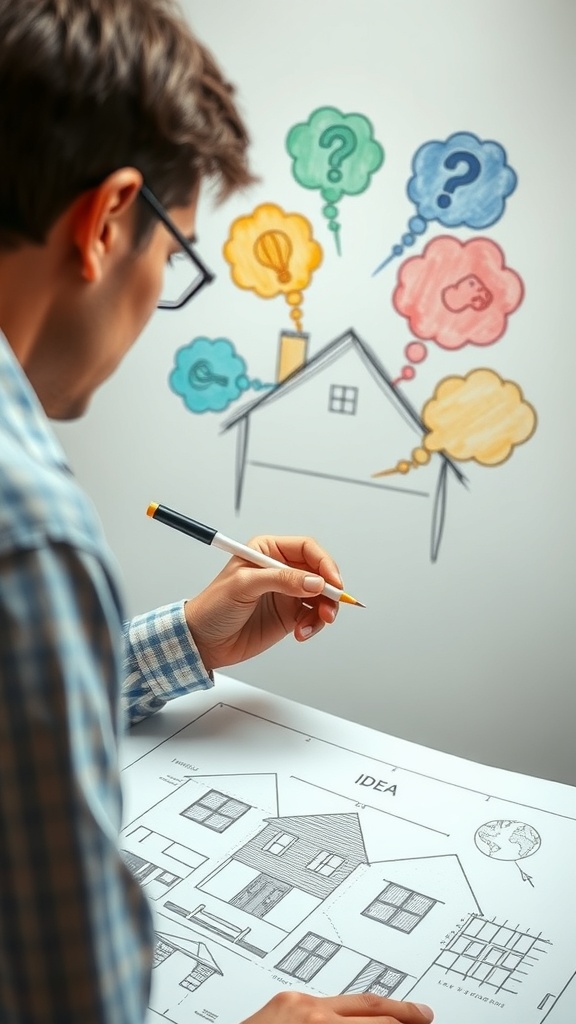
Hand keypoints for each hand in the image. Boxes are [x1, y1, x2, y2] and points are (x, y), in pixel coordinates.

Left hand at [184, 534, 342, 671]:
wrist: (202, 640)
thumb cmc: (213, 606)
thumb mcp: (244, 585)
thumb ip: (281, 580)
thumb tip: (314, 582)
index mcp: (268, 551)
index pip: (307, 549)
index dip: (324, 563)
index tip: (332, 582)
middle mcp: (281, 570)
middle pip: (320, 572)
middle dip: (329, 590)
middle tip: (330, 607)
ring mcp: (286, 593)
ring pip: (321, 596)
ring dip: (324, 611)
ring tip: (312, 625)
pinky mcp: (289, 615)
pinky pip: (313, 616)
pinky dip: (314, 625)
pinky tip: (301, 633)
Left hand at [240, 992, 433, 1023]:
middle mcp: (307, 1009)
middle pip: (368, 1004)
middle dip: (400, 1010)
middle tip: (422, 1015)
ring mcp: (293, 1000)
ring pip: (345, 1000)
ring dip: (371, 1009)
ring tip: (392, 1017)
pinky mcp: (281, 999)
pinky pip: (321, 1002)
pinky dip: (341, 1011)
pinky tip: (352, 1019)